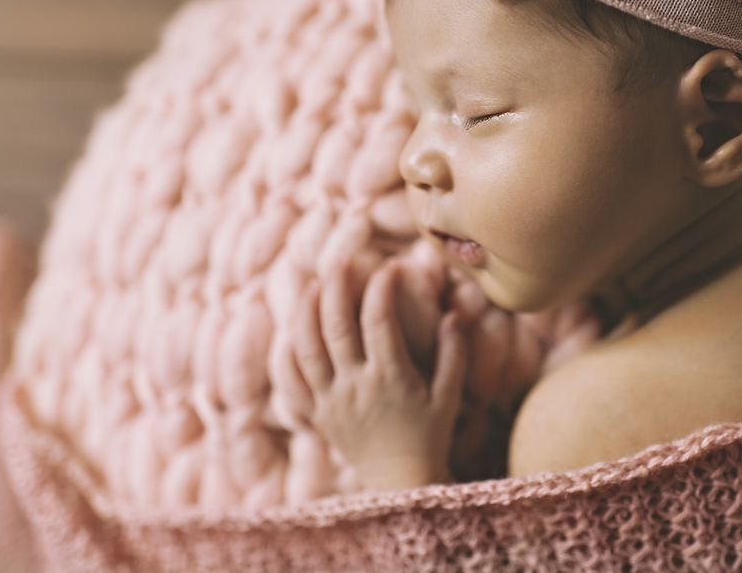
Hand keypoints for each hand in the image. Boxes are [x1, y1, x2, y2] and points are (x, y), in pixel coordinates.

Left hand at [292, 257, 466, 490]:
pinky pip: (292, 382)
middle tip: (341, 259)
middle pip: (336, 326)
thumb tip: (454, 315)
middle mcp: (355, 386)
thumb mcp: (449, 396)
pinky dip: (286, 355)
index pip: (379, 320)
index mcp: (390, 378)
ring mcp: (331, 401)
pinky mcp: (317, 416)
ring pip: (307, 349)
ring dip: (307, 312)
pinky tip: (290, 331)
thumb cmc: (430, 436)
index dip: (382, 288)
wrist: (400, 482)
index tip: (389, 267)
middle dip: (337, 286)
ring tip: (312, 285)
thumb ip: (454, 355)